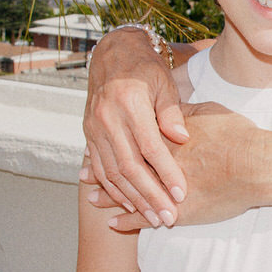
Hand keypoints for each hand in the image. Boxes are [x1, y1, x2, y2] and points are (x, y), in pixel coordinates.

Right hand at [81, 31, 188, 226]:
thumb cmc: (147, 68)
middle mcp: (108, 118)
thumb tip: (182, 138)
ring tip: (152, 218)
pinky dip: (113, 188)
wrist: (113, 53)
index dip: (166, 173)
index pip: (149, 147)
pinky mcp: (88, 133)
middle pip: (129, 167)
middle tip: (168, 218)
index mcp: (129, 103)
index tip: (181, 195)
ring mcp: (94, 127)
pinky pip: (99, 167)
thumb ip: (172, 112)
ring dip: (132, 199)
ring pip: (112, 172)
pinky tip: (128, 204)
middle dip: (150, 196)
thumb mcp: (165, 83)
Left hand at [93, 103, 263, 230]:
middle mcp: (159, 164)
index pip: (132, 140)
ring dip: (109, 197)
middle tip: (81, 176)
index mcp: (165, 138)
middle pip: (123, 166)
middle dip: (101, 172)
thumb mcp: (208, 113)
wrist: (256, 164)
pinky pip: (146, 217)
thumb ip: (184, 113)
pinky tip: (113, 224)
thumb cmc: (238, 136)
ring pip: (128, 193)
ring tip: (91, 200)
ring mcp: (165, 189)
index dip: (113, 143)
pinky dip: (128, 221)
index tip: (95, 145)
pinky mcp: (178, 210)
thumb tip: (171, 111)